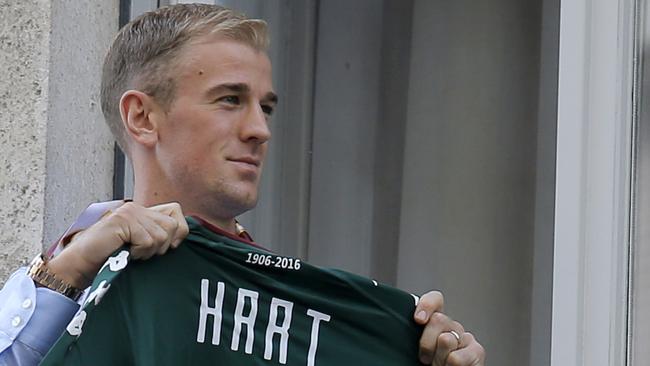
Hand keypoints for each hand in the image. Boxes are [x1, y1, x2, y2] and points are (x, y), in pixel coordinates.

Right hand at [48, 202, 188, 288]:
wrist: (81, 264)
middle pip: (172, 225)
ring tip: (132, 253)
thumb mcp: (140, 245)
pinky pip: (147, 241)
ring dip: (148, 251)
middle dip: (162, 246)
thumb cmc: (110, 258)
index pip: (176, 210)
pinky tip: (126, 253)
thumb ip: (158, 235)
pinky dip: (139, 253)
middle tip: (142, 252)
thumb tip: (181, 236)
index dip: (179, 230)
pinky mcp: (122, 221)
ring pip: (161, 235)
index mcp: (143, 212)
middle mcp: (137, 208)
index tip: (169, 246)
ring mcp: (129, 213)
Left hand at [414, 291, 484, 364]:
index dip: (427, 305)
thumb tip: (416, 320)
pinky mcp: (477, 351)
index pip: (436, 300)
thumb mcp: (420, 350)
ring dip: (438, 358)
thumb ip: (417, 335)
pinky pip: (456, 358)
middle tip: (426, 360)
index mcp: (436, 323)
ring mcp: (466, 337)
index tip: (418, 320)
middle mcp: (452, 326)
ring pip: (446, 339)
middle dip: (426, 342)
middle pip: (437, 319)